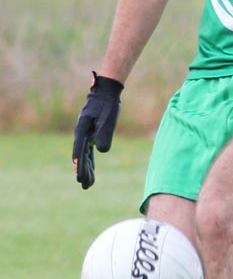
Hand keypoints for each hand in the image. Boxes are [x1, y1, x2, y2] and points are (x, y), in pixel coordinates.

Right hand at [72, 72, 122, 188]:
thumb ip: (104, 134)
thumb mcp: (108, 119)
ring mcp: (85, 135)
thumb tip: (101, 151)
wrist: (105, 93)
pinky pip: (89, 152)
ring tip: (87, 185)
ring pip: (85, 156)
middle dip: (82, 171)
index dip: (79, 163)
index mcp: (82, 129)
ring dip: (86, 169)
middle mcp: (81, 133)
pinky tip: (90, 172)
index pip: (80, 150)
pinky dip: (90, 162)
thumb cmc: (107, 105)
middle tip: (83, 185)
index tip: (78, 175)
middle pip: (81, 156)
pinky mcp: (91, 135)